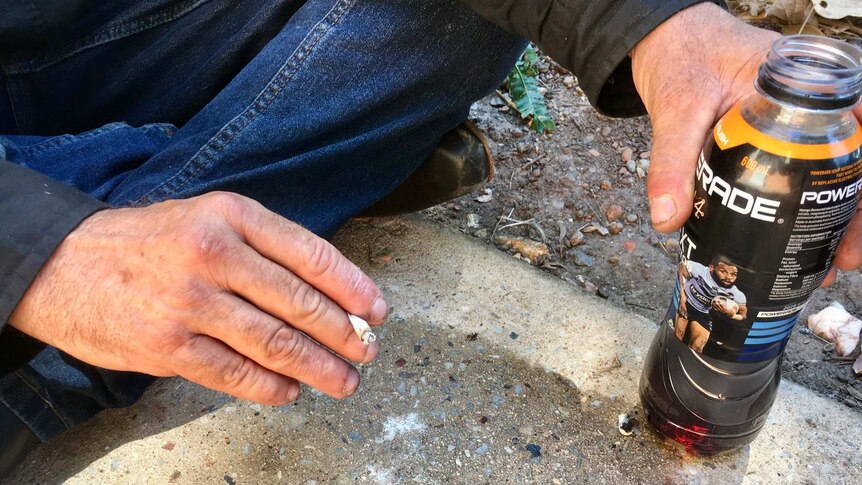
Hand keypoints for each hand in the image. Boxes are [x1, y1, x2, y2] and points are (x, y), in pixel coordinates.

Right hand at [9, 192, 387, 404]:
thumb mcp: (206, 218)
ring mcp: (190, 302)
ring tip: (343, 381)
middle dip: (344, 333)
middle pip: (299, 303)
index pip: (310, 255)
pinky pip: (235, 374)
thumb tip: (328, 292)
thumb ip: (262, 247)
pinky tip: (291, 391)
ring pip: (275, 342)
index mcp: (231, 215)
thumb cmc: (149, 243)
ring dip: (318, 368)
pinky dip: (272, 387)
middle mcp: (213, 254)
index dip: (353, 287)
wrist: (63, 266)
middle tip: (368, 351)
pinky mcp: (168, 346)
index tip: (377, 311)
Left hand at [631, 2, 860, 283]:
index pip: (859, 122)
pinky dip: (801, 214)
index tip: (860, 207)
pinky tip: (796, 250)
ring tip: (827, 266)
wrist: (666, 43)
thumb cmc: (683, 58)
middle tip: (845, 257)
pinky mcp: (777, 146)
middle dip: (855, 211)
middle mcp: (815, 105)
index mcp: (807, 83)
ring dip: (834, 221)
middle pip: (853, 159)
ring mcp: (798, 127)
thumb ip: (672, 161)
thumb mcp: (676, 108)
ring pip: (832, 176)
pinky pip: (799, 180)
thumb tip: (667, 219)